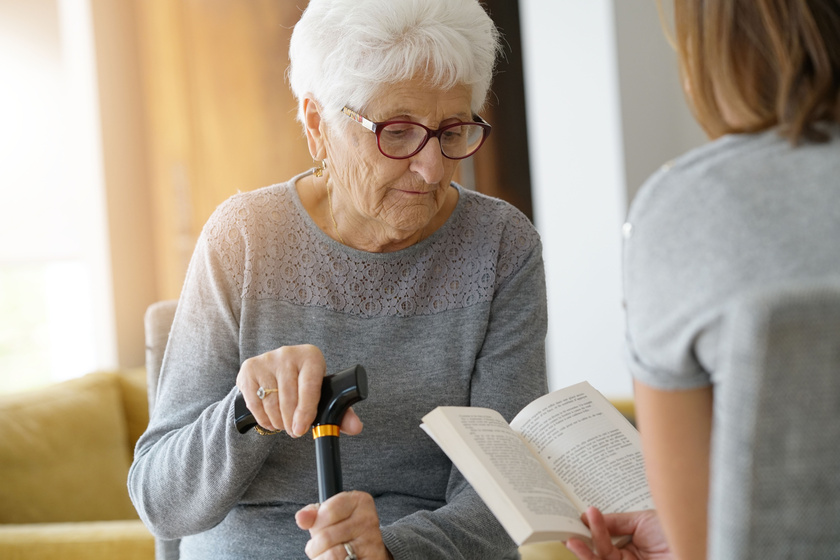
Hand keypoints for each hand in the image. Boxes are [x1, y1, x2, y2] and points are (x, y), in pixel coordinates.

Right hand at [236, 345, 362, 436]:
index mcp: (311, 356)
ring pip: (271, 401)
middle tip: (294, 431)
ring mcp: (267, 359)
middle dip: (291, 421)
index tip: (301, 429)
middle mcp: (288, 353)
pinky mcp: (249, 369)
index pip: (309, 386)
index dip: (306, 411)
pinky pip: (254, 402)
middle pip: (288, 396)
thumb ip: (341, 412)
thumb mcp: (323, 393)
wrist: (276, 370)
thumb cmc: (305, 385)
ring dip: (278, 421)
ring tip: (284, 425)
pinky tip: (271, 421)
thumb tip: (356, 428)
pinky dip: (263, 418)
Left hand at [296, 491, 392, 559]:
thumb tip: (301, 517)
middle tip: (323, 546)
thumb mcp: (331, 516)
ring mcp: (370, 542)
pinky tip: (338, 559)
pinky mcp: (371, 558)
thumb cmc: (345, 531)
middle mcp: (368, 520)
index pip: (327, 511)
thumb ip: (314, 514)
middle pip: (325, 536)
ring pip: (331, 555)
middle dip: (316, 545)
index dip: (317, 523)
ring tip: (327, 555)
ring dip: (322, 558)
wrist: (368, 550)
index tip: (321, 527)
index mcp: (359, 501)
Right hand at [565, 507, 670, 559]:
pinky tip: (582, 544)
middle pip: (598, 549)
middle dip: (583, 537)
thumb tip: (590, 517)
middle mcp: (629, 557)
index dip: (592, 526)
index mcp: (634, 542)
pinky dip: (590, 555)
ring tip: (572, 538)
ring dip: (583, 550)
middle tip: (568, 526)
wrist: (696, 551)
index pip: (606, 535)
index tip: (579, 516)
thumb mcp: (643, 520)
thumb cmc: (676, 536)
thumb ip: (616, 521)